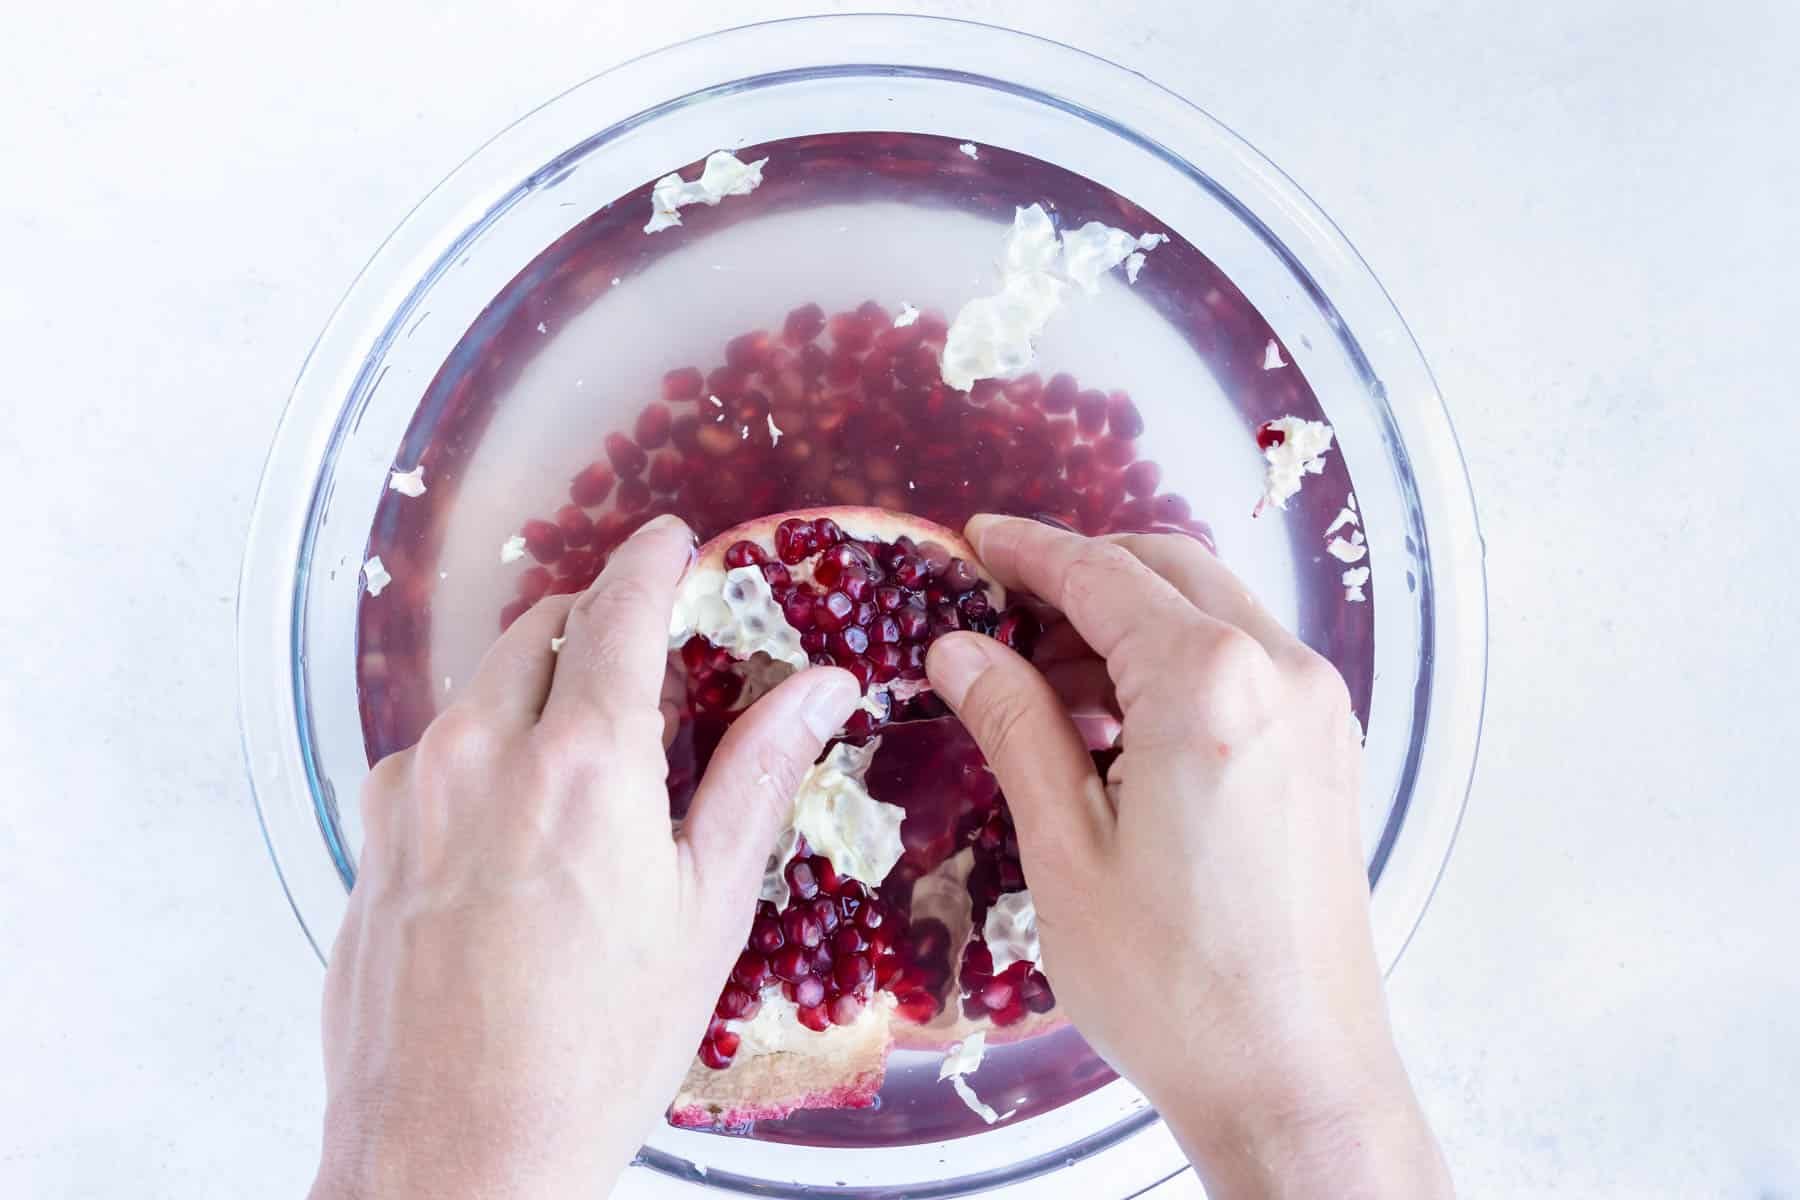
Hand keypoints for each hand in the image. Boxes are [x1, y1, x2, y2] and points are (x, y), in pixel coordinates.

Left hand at [310, 515, 860, 1199]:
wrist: (450, 1157)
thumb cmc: (594, 1048)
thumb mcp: (706, 909)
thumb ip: (758, 775)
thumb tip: (821, 686)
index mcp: (582, 759)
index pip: (621, 607)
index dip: (655, 559)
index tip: (675, 539)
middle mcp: (480, 751)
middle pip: (542, 629)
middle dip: (598, 620)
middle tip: (650, 660)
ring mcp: (410, 791)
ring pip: (483, 688)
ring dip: (539, 687)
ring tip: (590, 758)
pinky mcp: (370, 835)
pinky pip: (433, 751)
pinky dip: (485, 750)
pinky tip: (519, 828)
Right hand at [925, 515, 1450, 1199]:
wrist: (1294, 1079)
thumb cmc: (1175, 984)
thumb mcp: (1064, 849)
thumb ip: (1014, 726)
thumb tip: (959, 649)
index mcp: (1210, 685)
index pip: (1104, 574)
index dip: (1030, 551)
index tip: (974, 541)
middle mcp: (1282, 675)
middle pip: (1169, 570)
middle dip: (1082, 576)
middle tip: (999, 613)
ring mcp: (1318, 712)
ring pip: (1212, 612)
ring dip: (1129, 621)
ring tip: (1042, 685)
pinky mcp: (1326, 753)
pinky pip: (1245, 665)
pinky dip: (1176, 664)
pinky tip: (1115, 726)